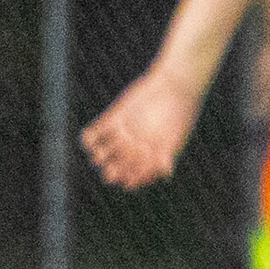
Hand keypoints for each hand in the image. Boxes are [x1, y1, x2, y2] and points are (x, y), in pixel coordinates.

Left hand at [83, 65, 202, 189]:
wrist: (173, 85)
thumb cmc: (180, 112)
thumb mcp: (176, 134)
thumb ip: (168, 152)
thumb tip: (166, 173)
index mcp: (152, 154)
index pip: (139, 174)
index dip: (132, 180)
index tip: (126, 183)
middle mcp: (136, 146)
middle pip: (119, 165)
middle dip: (113, 171)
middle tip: (110, 173)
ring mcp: (124, 133)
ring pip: (106, 151)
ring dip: (99, 155)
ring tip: (99, 155)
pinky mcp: (115, 118)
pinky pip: (97, 131)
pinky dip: (89, 137)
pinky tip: (88, 139)